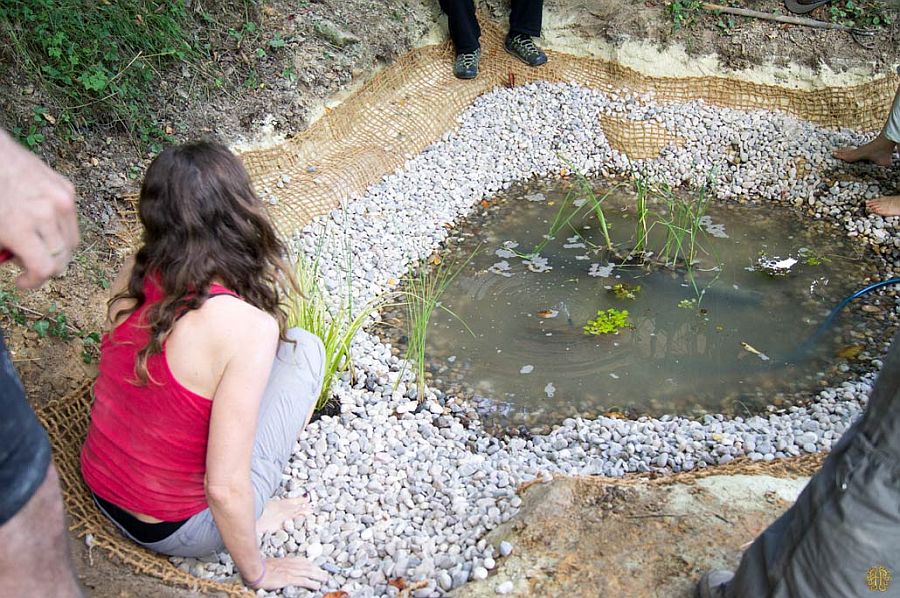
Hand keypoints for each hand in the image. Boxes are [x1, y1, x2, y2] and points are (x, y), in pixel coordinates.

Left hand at [0, 130, 78, 288]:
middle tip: (27, 260)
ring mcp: (62, 201)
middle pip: (63, 258)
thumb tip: (22, 267)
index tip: (23, 281)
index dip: (35, 282)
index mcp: (21, 227)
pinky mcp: (68, 189)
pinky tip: (40, 219)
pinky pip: (71, 219)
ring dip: (56, 247)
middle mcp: (47, 215)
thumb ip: (6, 252)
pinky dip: (59, 225)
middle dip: (46, 265)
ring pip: (72, 241)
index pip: (46, 269)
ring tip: (36, 240)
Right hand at [255, 556, 328, 590]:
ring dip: (318, 576)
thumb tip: (279, 569)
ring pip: (308, 573)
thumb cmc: (259, 567)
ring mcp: (290, 571)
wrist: (255, 569)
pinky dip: (311, 583)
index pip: (302, 560)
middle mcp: (290, 564)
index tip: (316, 566)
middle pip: (308, 566)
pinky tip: (317, 586)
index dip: (311, 564)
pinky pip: (303, 581)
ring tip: (325, 579)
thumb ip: (278, 565)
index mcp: (286, 560)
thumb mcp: (271, 563)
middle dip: (318, 570)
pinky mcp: (288, 579)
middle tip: (325, 573)